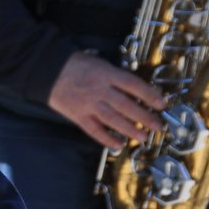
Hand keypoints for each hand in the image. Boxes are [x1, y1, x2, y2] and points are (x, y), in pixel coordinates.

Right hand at [46, 51, 163, 148]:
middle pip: (126, 106)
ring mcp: (88, 104)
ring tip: (143, 137)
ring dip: (130, 130)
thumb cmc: (75, 64)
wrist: (47, 70)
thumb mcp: (99, 63)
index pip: (133, 85)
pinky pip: (94, 130)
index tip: (162, 104)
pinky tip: (118, 144)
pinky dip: (107, 139)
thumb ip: (115, 76)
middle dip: (145, 117)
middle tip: (158, 126)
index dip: (149, 95)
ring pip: (113, 120)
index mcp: (106, 74)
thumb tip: (135, 91)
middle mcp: (99, 90)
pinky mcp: (78, 116)